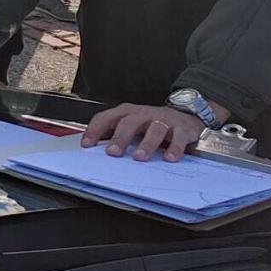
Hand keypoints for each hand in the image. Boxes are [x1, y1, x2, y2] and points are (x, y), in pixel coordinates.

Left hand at [82, 102, 221, 161]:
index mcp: (127, 112)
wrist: (184, 114)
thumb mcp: (131, 124)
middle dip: (119, 138)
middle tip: (112, 153)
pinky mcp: (182, 128)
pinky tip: (169, 158)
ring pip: (154, 129)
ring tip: (139, 157)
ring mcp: (163, 120)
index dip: (95, 130)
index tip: (87, 145)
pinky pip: (178, 137)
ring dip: (146, 144)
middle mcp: (143, 114)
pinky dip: (174, 148)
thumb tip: (93, 150)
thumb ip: (115, 133)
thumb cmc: (151, 123)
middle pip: (129, 123)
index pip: (106, 118)